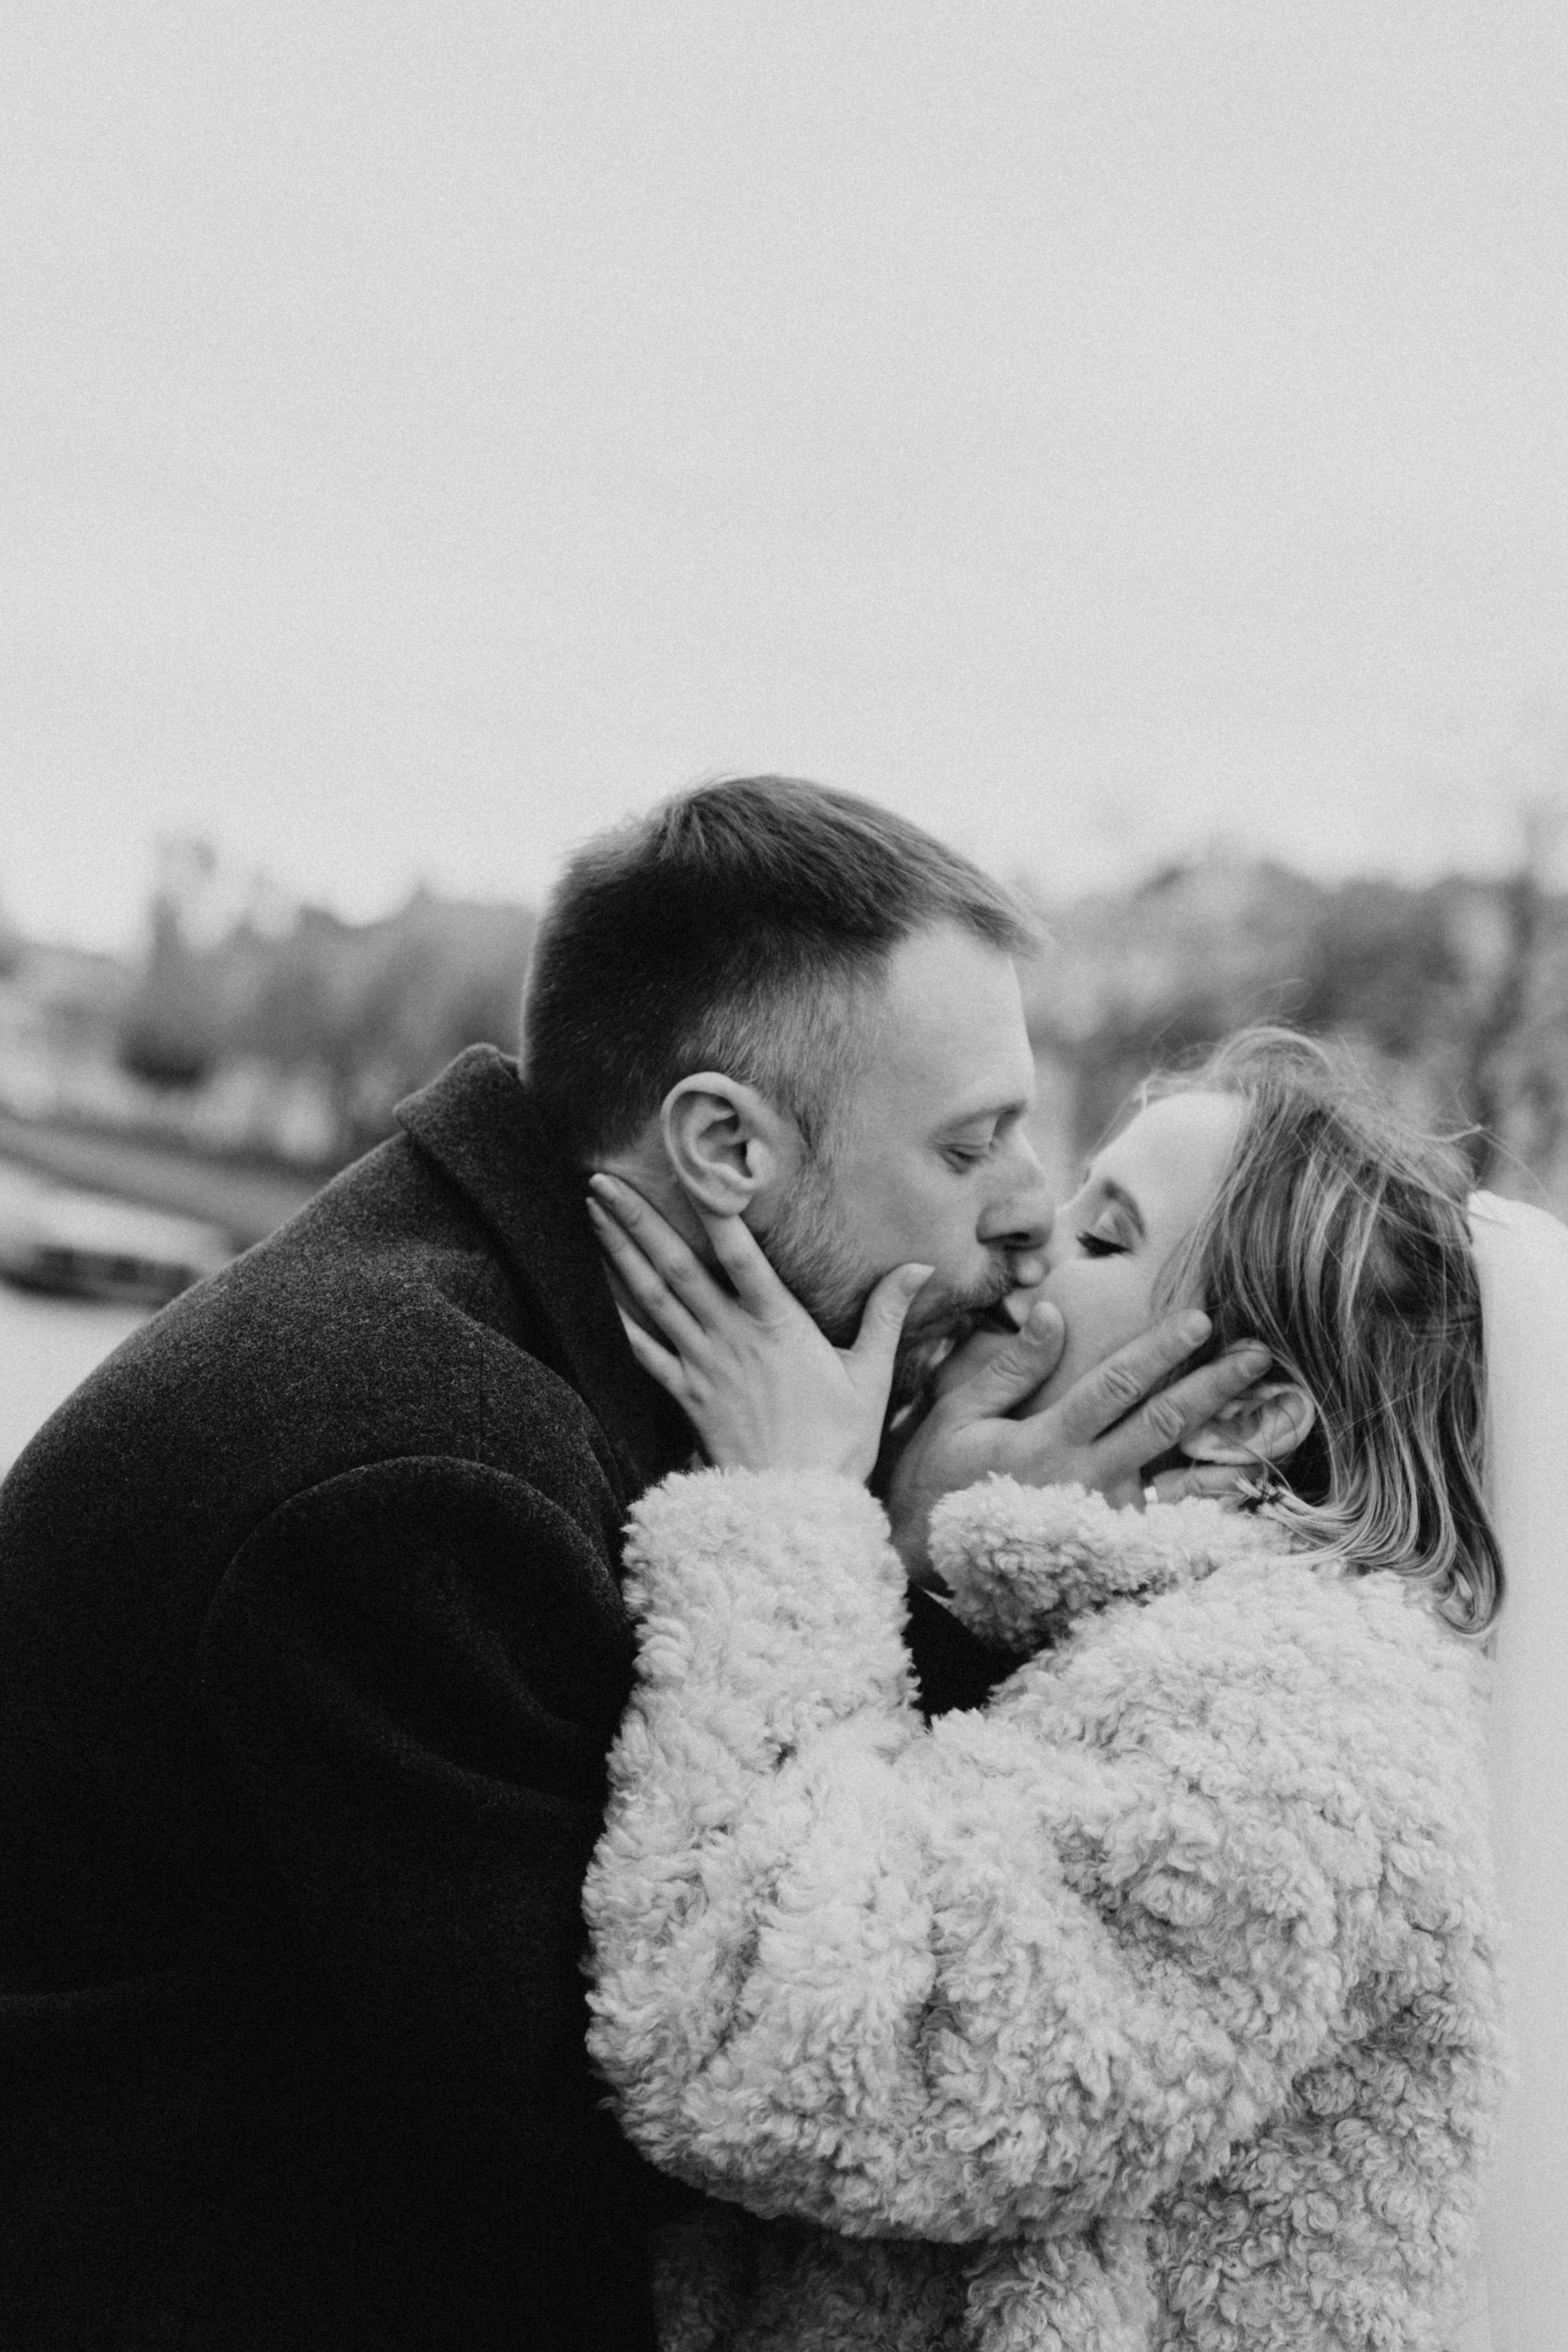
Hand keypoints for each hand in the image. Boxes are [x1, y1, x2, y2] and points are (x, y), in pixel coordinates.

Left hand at [587, 1173, 932, 1482]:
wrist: (796, 1508)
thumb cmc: (839, 1441)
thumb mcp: (871, 1374)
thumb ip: (887, 1313)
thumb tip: (922, 1266)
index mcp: (778, 1324)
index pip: (743, 1254)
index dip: (717, 1209)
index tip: (694, 1168)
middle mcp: (732, 1336)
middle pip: (676, 1266)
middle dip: (639, 1220)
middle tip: (603, 1181)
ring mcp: (702, 1365)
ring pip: (651, 1298)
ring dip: (618, 1253)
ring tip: (592, 1214)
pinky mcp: (685, 1395)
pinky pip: (641, 1351)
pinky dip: (616, 1318)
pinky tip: (594, 1290)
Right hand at [886, 1299, 1271, 1575]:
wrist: (923, 1562)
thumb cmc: (936, 1480)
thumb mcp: (960, 1414)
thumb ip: (1013, 1367)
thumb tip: (1054, 1313)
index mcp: (1047, 1441)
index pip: (1115, 1385)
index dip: (1159, 1350)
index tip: (1199, 1321)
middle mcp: (1084, 1481)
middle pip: (1162, 1426)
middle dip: (1212, 1387)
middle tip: (1258, 1355)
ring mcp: (1101, 1521)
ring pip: (1179, 1481)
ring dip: (1227, 1445)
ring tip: (1274, 1417)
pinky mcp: (1108, 1551)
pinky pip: (1169, 1527)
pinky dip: (1211, 1507)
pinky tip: (1248, 1484)